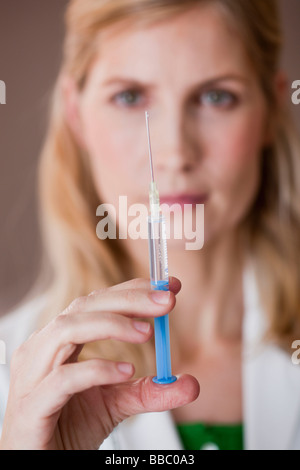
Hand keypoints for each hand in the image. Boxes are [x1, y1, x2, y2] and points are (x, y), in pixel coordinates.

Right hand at [0, 277, 199, 449]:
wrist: (39, 466)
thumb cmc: (67, 427)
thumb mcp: (115, 403)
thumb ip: (148, 390)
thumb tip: (190, 383)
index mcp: (59, 341)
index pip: (96, 302)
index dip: (132, 290)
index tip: (169, 286)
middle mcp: (42, 349)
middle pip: (83, 307)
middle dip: (128, 299)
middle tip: (166, 301)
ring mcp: (32, 375)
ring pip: (67, 329)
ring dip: (111, 324)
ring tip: (147, 333)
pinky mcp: (31, 406)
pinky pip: (63, 378)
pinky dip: (97, 370)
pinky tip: (125, 371)